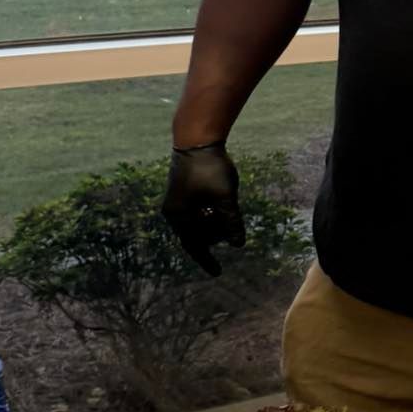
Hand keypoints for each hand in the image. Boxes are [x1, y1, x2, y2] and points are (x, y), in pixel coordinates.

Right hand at [162, 142, 244, 275]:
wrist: (196, 138)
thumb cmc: (210, 167)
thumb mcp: (225, 197)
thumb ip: (231, 221)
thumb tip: (238, 245)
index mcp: (179, 215)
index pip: (194, 246)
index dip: (207, 260)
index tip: (218, 273)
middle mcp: (173, 211)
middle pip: (196, 235)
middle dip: (214, 236)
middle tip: (231, 229)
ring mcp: (176, 200)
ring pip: (197, 223)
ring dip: (213, 224)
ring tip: (228, 213)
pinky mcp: (182, 191)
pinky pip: (196, 212)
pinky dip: (209, 214)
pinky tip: (222, 206)